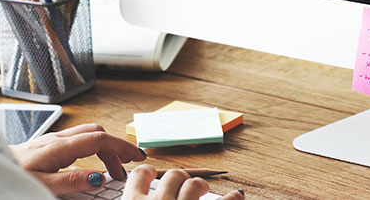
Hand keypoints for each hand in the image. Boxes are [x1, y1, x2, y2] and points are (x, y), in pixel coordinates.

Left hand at [10, 123, 145, 195]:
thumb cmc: (14, 175)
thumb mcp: (43, 184)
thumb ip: (71, 181)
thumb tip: (99, 177)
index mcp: (59, 147)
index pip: (99, 139)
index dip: (121, 146)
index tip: (137, 157)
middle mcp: (58, 139)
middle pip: (97, 134)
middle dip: (116, 147)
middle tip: (127, 167)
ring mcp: (53, 139)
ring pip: (88, 134)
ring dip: (105, 148)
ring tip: (113, 170)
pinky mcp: (49, 144)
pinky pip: (78, 140)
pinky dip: (93, 149)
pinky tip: (91, 164)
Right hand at [121, 165, 245, 199]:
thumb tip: (131, 199)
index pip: (140, 175)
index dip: (147, 172)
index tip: (151, 173)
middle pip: (173, 175)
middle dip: (180, 177)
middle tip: (184, 185)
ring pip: (195, 184)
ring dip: (201, 184)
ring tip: (203, 188)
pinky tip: (238, 196)